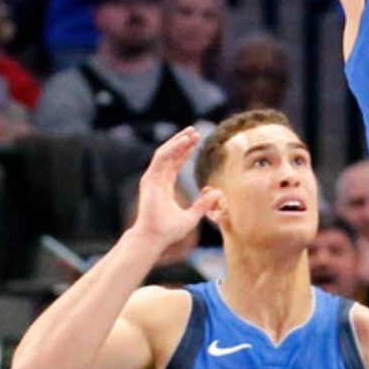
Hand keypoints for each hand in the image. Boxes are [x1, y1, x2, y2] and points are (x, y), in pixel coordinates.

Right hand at [128, 128, 222, 250]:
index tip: (196, 142)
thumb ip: (204, 204)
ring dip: (178, 142)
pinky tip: (183, 142)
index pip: (174, 164)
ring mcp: (152, 179)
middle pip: (170, 155)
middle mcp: (157, 180)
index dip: (185, 152)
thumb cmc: (169, 231)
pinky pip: (161, 158)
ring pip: (165, 153)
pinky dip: (172, 148)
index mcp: (164, 186)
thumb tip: (219, 193)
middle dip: (182, 143)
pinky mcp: (150, 179)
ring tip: (191, 133)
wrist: (154, 237)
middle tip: (195, 132)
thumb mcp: (192, 216)